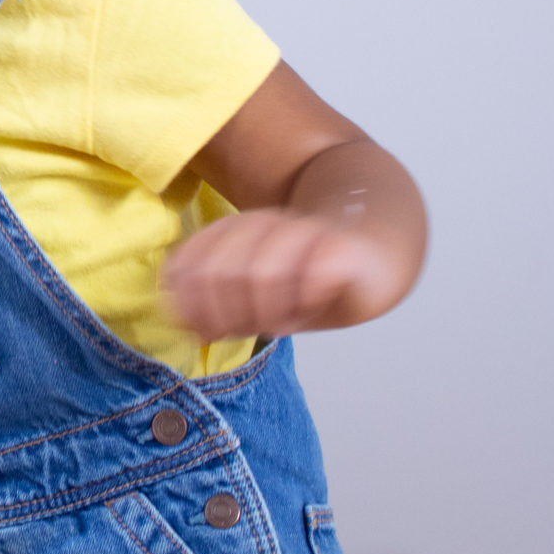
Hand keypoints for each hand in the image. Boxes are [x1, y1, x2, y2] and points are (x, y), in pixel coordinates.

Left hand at [161, 208, 397, 340]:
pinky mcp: (342, 246)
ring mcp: (303, 231)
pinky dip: (306, 299)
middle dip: (230, 316)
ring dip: (268, 313)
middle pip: (223, 273)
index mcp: (232, 231)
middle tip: (250, 330)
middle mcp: (263, 224)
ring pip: (263, 274)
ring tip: (281, 324)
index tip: (208, 329)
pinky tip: (310, 306)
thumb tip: (182, 322)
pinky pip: (314, 273)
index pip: (189, 264)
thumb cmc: (304, 280)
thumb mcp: (250, 296)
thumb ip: (211, 304)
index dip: (191, 305)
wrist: (371, 255)